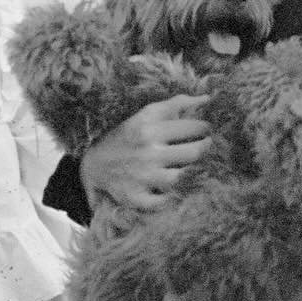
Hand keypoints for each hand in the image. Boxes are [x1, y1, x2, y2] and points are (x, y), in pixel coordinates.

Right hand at [80, 94, 210, 211]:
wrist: (94, 164)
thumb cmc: (126, 136)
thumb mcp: (145, 115)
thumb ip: (175, 104)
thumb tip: (207, 98)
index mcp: (149, 129)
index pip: (192, 128)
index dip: (205, 128)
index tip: (206, 130)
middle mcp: (147, 152)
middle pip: (193, 153)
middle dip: (204, 148)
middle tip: (205, 146)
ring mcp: (142, 177)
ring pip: (182, 177)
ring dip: (191, 172)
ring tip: (192, 165)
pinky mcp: (136, 197)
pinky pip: (163, 202)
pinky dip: (170, 198)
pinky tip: (173, 189)